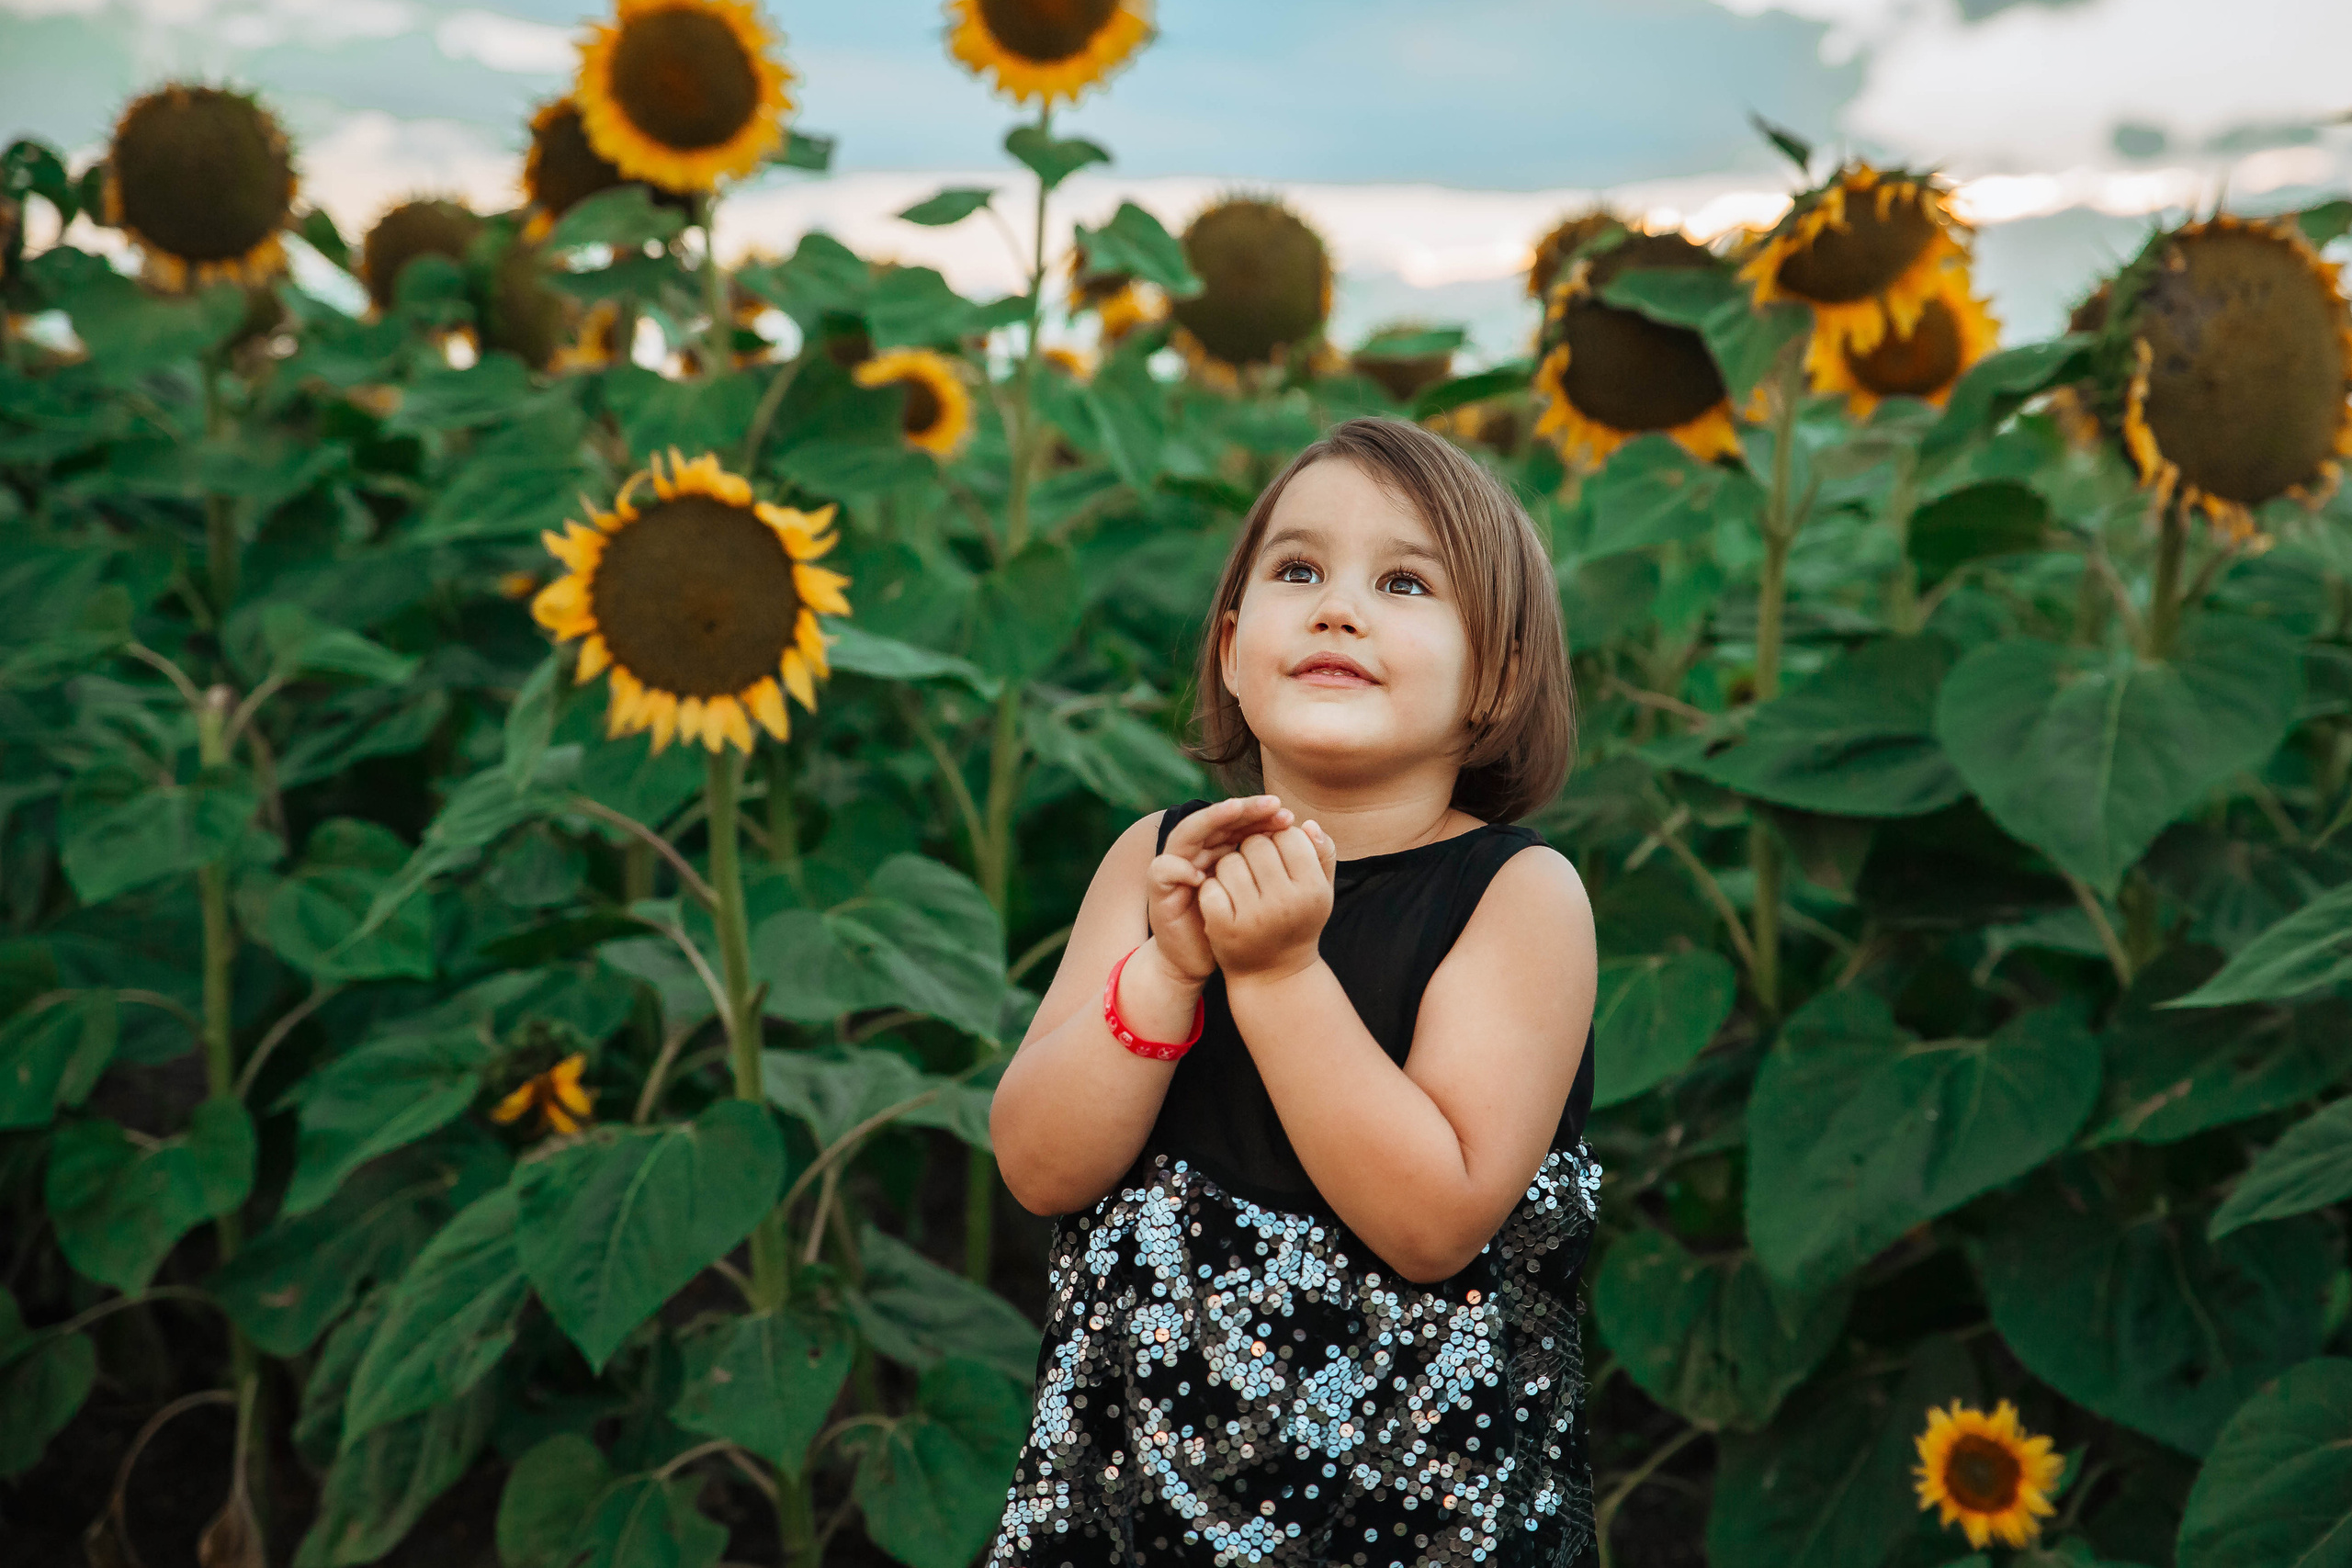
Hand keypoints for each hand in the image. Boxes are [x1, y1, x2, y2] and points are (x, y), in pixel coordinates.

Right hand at [1147, 795, 1293, 982]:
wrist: (1199, 956)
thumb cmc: (1236, 925)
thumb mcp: (1263, 895)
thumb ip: (1282, 865)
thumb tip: (1306, 831)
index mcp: (1221, 848)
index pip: (1240, 820)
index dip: (1261, 814)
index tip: (1288, 816)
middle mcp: (1197, 850)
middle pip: (1216, 819)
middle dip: (1241, 809)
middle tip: (1269, 805)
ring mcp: (1176, 865)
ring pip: (1187, 832)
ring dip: (1210, 821)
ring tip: (1235, 812)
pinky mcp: (1160, 888)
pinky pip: (1164, 869)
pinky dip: (1180, 868)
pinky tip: (1202, 872)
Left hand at [1198, 822, 1338, 983]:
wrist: (1274, 974)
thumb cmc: (1298, 921)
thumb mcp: (1320, 890)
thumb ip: (1322, 853)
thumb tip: (1308, 823)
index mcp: (1312, 889)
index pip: (1289, 835)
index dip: (1280, 840)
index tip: (1280, 858)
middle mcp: (1285, 903)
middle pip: (1256, 843)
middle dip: (1253, 850)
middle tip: (1258, 871)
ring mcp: (1253, 917)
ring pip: (1229, 861)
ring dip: (1230, 867)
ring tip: (1242, 886)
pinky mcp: (1223, 928)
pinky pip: (1210, 886)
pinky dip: (1213, 889)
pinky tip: (1225, 901)